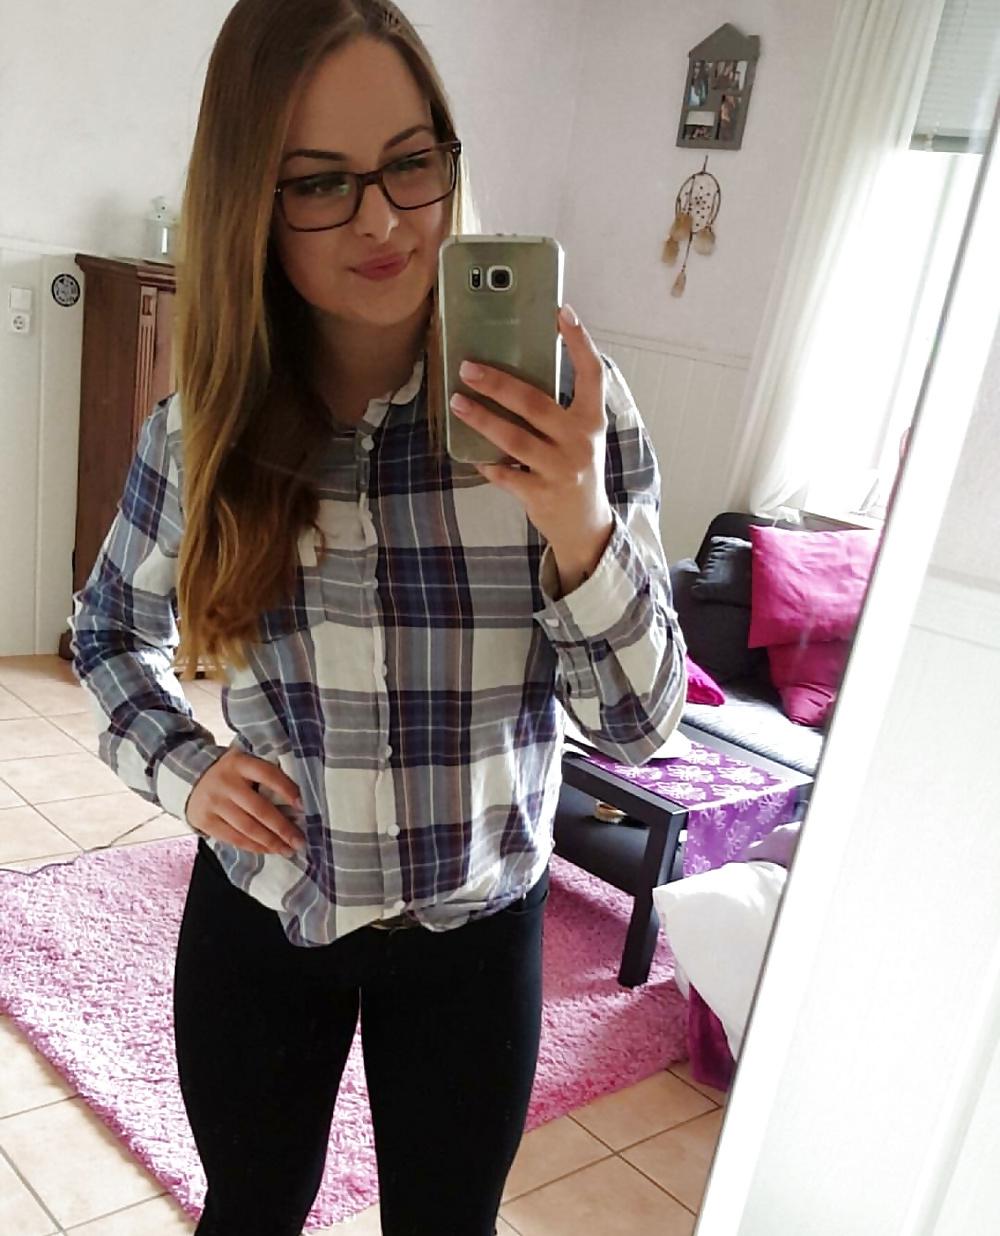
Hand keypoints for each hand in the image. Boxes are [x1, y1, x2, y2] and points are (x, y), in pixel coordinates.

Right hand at [187, 749, 306, 856]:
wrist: (193, 778)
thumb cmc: (232, 774)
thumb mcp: (246, 764)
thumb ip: (267, 776)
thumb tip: (298, 803)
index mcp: (240, 763)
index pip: (268, 774)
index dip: (287, 790)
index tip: (303, 806)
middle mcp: (226, 782)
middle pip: (259, 809)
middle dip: (283, 828)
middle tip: (300, 841)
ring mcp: (214, 803)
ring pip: (247, 828)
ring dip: (271, 842)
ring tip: (288, 850)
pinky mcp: (205, 821)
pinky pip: (234, 839)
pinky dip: (254, 847)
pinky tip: (269, 850)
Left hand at [448, 304, 614, 591]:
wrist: (585, 525)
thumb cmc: (575, 470)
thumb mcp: (579, 437)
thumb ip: (558, 410)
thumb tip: (511, 373)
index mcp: (592, 420)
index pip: (593, 373)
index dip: (579, 341)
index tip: (562, 312)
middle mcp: (579, 442)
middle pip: (535, 404)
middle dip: (498, 384)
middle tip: (468, 368)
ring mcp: (561, 469)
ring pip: (514, 438)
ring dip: (481, 419)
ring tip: (457, 402)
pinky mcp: (542, 494)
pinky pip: (505, 473)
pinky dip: (487, 463)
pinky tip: (472, 455)